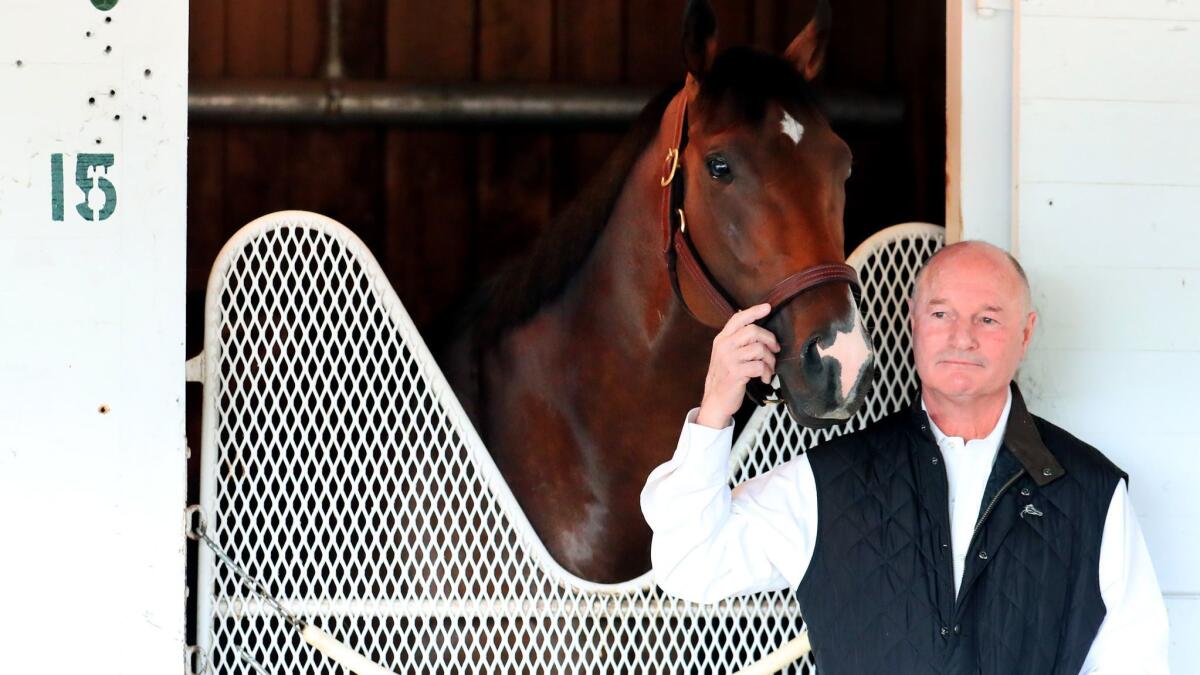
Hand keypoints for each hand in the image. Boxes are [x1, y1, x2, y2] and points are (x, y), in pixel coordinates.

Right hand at [695, 303, 779, 428]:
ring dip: (770, 360)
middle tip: (775, 350)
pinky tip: (765, 378)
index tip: (768, 307)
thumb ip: (736, 340)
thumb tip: (755, 325)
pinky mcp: (736, 373)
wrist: (716, 400)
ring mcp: (729, 359)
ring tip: (769, 369)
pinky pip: (760, 366)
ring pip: (759, 349)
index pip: (738, 318)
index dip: (754, 311)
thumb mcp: (725, 354)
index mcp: (721, 339)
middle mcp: (724, 346)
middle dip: (770, 340)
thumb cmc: (725, 377)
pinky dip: (767, 373)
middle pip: (753, 331)